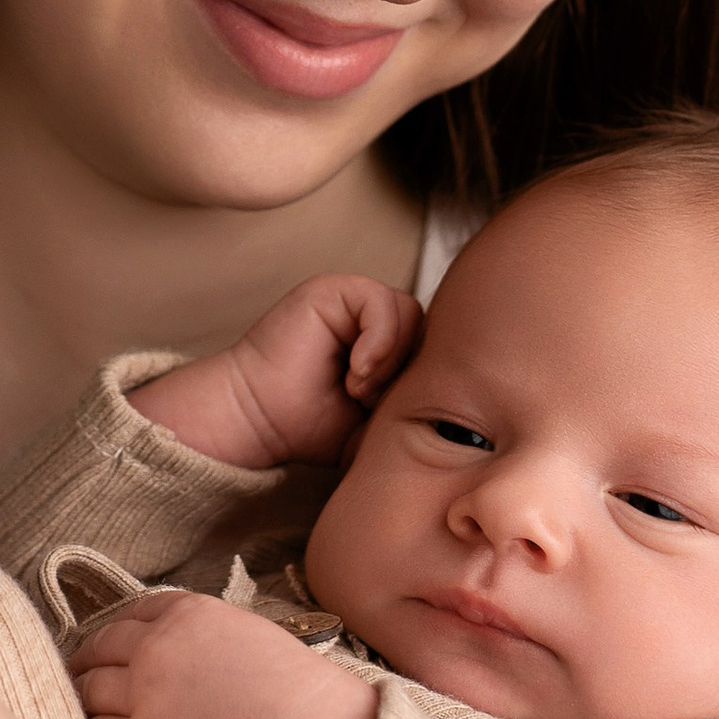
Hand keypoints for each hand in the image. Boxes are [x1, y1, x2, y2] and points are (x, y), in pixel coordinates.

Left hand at [67, 589, 379, 718]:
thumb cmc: (295, 690)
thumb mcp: (248, 634)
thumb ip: (206, 635)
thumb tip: (189, 652)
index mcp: (186, 614)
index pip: (132, 615)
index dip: (116, 633)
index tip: (108, 647)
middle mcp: (156, 646)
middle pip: (100, 649)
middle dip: (87, 663)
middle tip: (80, 678)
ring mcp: (143, 694)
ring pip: (91, 692)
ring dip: (87, 701)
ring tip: (87, 712)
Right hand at [130, 271, 420, 469]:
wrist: (258, 424)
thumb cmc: (310, 429)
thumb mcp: (378, 418)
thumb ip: (412, 395)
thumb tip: (461, 395)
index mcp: (381, 342)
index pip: (432, 345)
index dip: (422, 378)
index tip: (389, 412)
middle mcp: (367, 316)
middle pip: (427, 327)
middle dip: (408, 369)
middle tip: (372, 402)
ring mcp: (349, 299)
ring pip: (410, 313)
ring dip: (391, 358)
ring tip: (359, 389)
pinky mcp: (331, 290)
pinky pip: (382, 303)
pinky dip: (378, 342)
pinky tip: (354, 373)